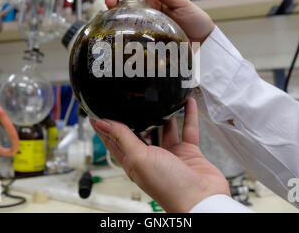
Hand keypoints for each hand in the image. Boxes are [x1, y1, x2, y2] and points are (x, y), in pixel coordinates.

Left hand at [89, 97, 229, 212]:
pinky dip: (188, 115)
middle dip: (135, 117)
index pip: (115, 142)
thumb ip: (123, 138)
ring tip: (160, 98)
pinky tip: (187, 103)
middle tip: (130, 99)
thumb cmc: (168, 187)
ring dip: (164, 115)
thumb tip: (103, 124)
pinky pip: (187, 129)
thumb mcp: (139, 158)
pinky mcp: (188, 152)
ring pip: (165, 129)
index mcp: (134, 162)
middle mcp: (151, 158)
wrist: (201, 200)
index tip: (97, 113)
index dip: (106, 128)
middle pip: (139, 133)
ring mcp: (170, 155)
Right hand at [106, 0, 214, 43]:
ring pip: (126, 18)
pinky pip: (132, 35)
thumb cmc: (196, 21)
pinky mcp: (148, 41)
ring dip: (115, 12)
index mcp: (156, 1)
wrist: (204, 43)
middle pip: (127, 4)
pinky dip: (120, 31)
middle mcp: (149, 13)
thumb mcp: (179, 3)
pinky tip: (113, 27)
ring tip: (110, 8)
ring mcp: (147, 27)